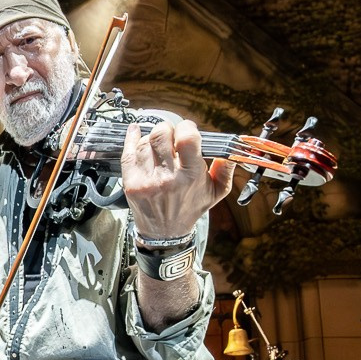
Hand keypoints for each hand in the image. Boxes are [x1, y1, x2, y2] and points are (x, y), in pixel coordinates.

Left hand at [121, 117, 232, 242]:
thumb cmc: (190, 207)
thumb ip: (226, 169)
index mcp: (191, 176)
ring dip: (153, 138)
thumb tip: (233, 150)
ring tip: (159, 147)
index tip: (187, 131)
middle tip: (171, 138)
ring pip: (145, 141)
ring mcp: (147, 181)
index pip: (187, 138)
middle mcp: (168, 178)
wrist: (165, 232)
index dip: (187, 127)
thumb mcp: (216, 192)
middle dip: (168, 130)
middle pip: (161, 134)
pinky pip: (128, 152)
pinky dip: (132, 138)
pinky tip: (136, 132)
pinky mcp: (131, 183)